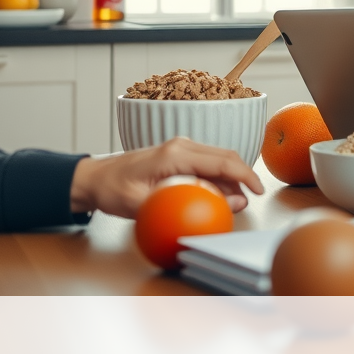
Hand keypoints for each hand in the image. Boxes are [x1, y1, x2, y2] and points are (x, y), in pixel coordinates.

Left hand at [69, 137, 263, 217]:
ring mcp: (181, 147)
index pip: (222, 161)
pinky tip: (217, 195)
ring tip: (234, 203)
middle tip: (250, 200)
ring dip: (231, 178)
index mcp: (175, 154)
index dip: (245, 175)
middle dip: (244, 177)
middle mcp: (182, 145)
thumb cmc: (113, 190)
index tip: (258, 191)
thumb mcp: (141, 205)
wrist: (94, 177)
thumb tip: (213, 208)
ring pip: (219, 158)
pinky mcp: (179, 154)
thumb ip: (181, 205)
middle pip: (226, 156)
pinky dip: (218, 178)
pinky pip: (207, 163)